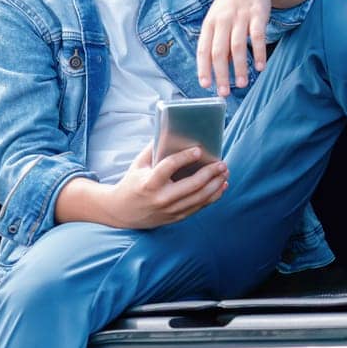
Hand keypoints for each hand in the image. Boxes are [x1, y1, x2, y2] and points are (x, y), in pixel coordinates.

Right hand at [106, 142, 227, 228]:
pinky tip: (221, 186)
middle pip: (191, 185)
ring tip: (224, 172)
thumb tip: (172, 130)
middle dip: (209, 173)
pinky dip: (213, 196)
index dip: (185, 157)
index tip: (199, 150)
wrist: (122, 212)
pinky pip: (199, 207)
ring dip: (215, 184)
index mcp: (149, 182)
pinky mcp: (176, 218)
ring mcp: (170, 210)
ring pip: (199, 198)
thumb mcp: (138, 164)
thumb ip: (154, 148)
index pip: (169, 167)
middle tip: (221, 163)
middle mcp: (161, 198)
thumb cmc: (132, 182)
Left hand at [196, 0, 271, 95]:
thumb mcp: (218, 20)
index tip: (205, 85)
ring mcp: (240, 17)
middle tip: (224, 92)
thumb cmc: (229, 6)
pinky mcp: (257, 14)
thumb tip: (220, 68)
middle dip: (221, 74)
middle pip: (219, 51)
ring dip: (239, 67)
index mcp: (210, 24)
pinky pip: (258, 36)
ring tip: (242, 84)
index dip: (203, 68)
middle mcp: (222, 21)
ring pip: (237, 46)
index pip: (203, 49)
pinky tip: (260, 67)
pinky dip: (258, 52)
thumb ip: (218, 43)